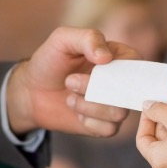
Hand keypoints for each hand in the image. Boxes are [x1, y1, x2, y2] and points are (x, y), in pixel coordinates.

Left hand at [6, 27, 140, 136]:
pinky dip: (88, 120)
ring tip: (69, 96)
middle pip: (127, 91)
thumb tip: (106, 57)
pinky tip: (76, 112)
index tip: (96, 66)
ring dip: (88, 104)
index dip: (120, 68)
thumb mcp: (62, 40)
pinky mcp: (105, 125)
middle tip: (70, 81)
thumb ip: (87, 38)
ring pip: (118, 112)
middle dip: (95, 88)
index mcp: (117, 57)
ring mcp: (114, 105)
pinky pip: (109, 129)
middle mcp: (121, 82)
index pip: (135, 63)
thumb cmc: (49, 62)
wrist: (30, 92)